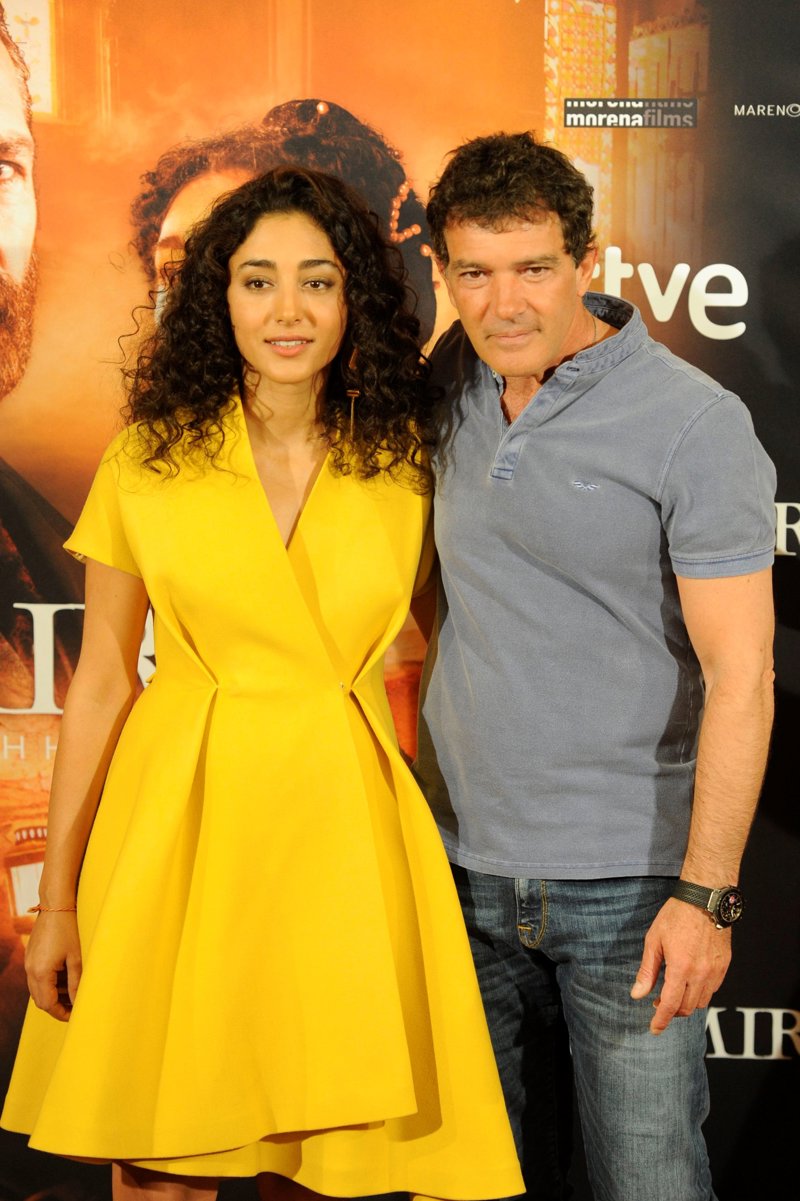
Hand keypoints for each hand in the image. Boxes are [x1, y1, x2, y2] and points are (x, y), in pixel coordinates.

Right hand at [25, 911, 81, 1021]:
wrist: (55, 906)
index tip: (74, 1015)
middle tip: (74, 1007)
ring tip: (72, 991)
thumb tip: (77, 1002)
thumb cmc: (68, 930)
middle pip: (40, 1000)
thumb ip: (75, 983)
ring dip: (52, 995)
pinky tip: (64, 978)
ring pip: (37, 990)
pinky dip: (48, 983)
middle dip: (56, 1007)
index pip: (48, 1004)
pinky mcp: (30, 957)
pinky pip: (36, 978)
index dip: (61, 1013)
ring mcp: (28, 963)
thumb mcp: (76, 958)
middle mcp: (30, 970)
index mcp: (40, 972)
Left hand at [630, 898, 730, 1034]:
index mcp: (680, 968)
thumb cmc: (676, 916)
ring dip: (687, 1003)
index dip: (661, 1020)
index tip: (654, 1029)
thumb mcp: (654, 941)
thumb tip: (637, 994)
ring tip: (675, 991)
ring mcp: (715, 971)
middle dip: (672, 1011)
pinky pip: (713, 990)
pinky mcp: (724, 966)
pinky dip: (701, 992)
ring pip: (702, 1002)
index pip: (671, 1005)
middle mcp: (701, 974)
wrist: (705, 899)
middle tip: (660, 1003)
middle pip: (687, 1007)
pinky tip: (691, 981)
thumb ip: (647, 971)